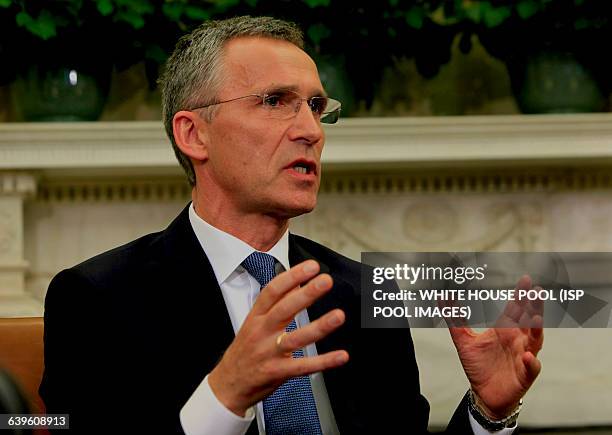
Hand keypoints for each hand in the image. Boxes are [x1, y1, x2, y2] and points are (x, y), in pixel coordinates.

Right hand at [208, 260, 348, 415]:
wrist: (228, 385)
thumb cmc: (244, 351)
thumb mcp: (255, 322)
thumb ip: (276, 302)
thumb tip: (297, 281)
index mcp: (256, 317)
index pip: (272, 291)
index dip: (292, 276)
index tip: (310, 267)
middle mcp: (261, 332)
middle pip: (284, 309)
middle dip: (306, 294)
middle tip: (325, 281)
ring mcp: (269, 353)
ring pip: (296, 338)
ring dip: (319, 327)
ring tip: (339, 316)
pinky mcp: (277, 372)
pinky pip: (303, 366)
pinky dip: (324, 362)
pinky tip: (341, 355)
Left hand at [449, 275, 543, 418]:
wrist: (484, 394)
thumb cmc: (478, 366)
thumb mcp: (463, 340)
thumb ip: (455, 319)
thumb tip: (442, 298)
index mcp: (504, 330)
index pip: (515, 309)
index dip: (520, 295)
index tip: (527, 280)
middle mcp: (517, 340)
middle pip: (528, 320)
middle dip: (533, 306)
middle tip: (536, 292)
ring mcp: (523, 356)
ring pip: (535, 340)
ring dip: (537, 330)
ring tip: (537, 319)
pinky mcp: (524, 375)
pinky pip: (531, 367)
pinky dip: (532, 362)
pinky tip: (528, 356)